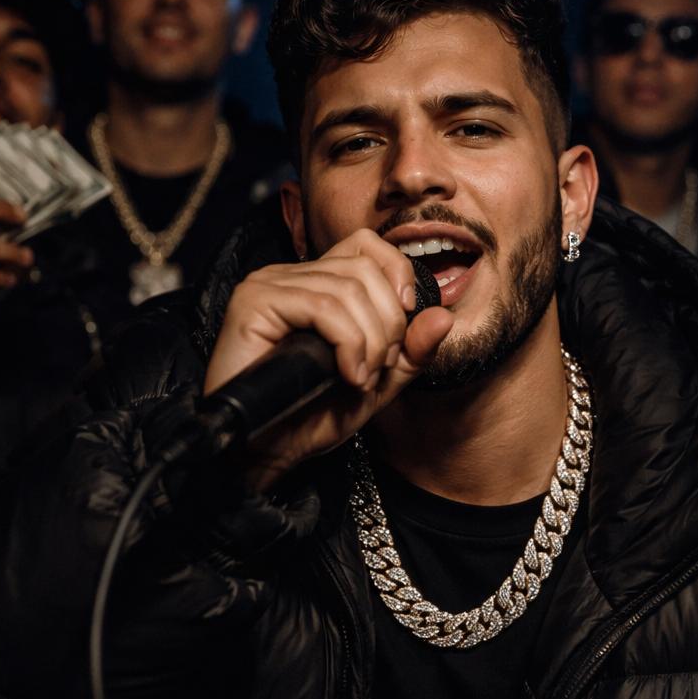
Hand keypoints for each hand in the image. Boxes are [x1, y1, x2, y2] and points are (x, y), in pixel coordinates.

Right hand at [204, 228, 453, 488]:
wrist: (267, 452)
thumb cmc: (310, 418)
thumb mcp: (377, 382)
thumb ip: (411, 351)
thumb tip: (444, 316)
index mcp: (316, 284)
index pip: (367, 246)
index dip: (398, 275)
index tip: (404, 322)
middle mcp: (290, 276)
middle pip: (364, 268)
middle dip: (388, 323)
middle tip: (377, 368)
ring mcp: (269, 285)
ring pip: (347, 289)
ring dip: (369, 341)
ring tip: (359, 378)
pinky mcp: (254, 302)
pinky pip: (322, 306)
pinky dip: (348, 343)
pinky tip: (346, 375)